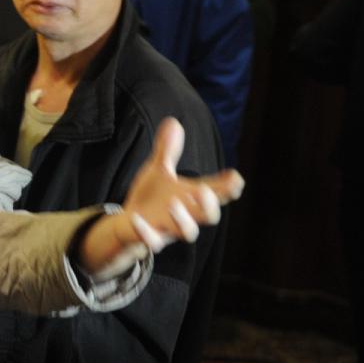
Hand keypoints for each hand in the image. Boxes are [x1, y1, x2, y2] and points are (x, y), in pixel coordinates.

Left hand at [79, 118, 245, 276]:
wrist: (128, 225)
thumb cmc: (151, 197)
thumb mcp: (158, 171)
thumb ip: (168, 150)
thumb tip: (173, 121)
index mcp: (191, 197)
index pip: (216, 193)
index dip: (228, 188)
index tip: (235, 178)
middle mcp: (186, 215)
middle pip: (208, 215)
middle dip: (209, 204)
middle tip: (205, 191)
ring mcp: (169, 229)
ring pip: (186, 232)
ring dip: (183, 219)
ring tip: (174, 204)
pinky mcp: (150, 240)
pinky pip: (152, 242)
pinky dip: (146, 232)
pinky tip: (138, 220)